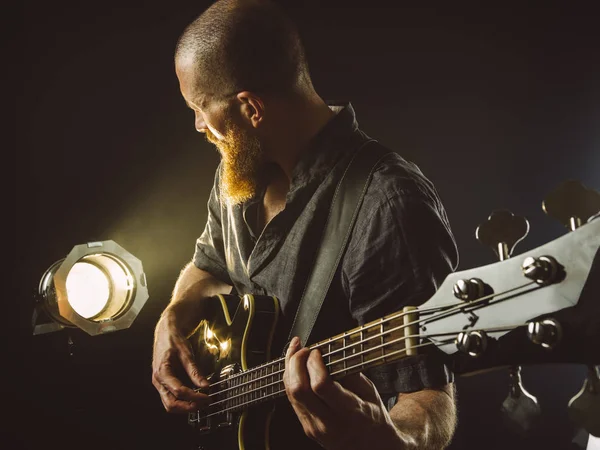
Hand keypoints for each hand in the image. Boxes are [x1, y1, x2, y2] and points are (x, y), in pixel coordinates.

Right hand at [151, 311, 209, 412]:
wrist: (165, 333)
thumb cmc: (173, 340)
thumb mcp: (186, 353)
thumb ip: (195, 371)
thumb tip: (205, 385)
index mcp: (162, 371)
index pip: (179, 391)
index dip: (194, 397)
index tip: (207, 397)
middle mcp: (158, 380)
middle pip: (171, 404)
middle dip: (188, 407)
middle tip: (204, 404)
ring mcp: (159, 384)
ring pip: (169, 404)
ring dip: (185, 407)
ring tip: (200, 403)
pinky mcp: (163, 384)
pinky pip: (170, 398)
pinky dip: (181, 402)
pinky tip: (193, 399)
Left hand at [283, 337, 401, 449]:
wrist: (371, 447)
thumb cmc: (374, 418)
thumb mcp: (370, 392)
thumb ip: (351, 373)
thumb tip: (333, 351)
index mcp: (350, 413)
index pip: (321, 386)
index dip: (314, 364)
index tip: (318, 351)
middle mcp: (329, 423)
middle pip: (299, 390)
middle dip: (296, 363)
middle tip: (304, 349)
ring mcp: (315, 428)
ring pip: (291, 394)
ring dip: (290, 368)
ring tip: (295, 350)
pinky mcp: (306, 427)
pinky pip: (292, 400)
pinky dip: (291, 380)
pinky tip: (295, 367)